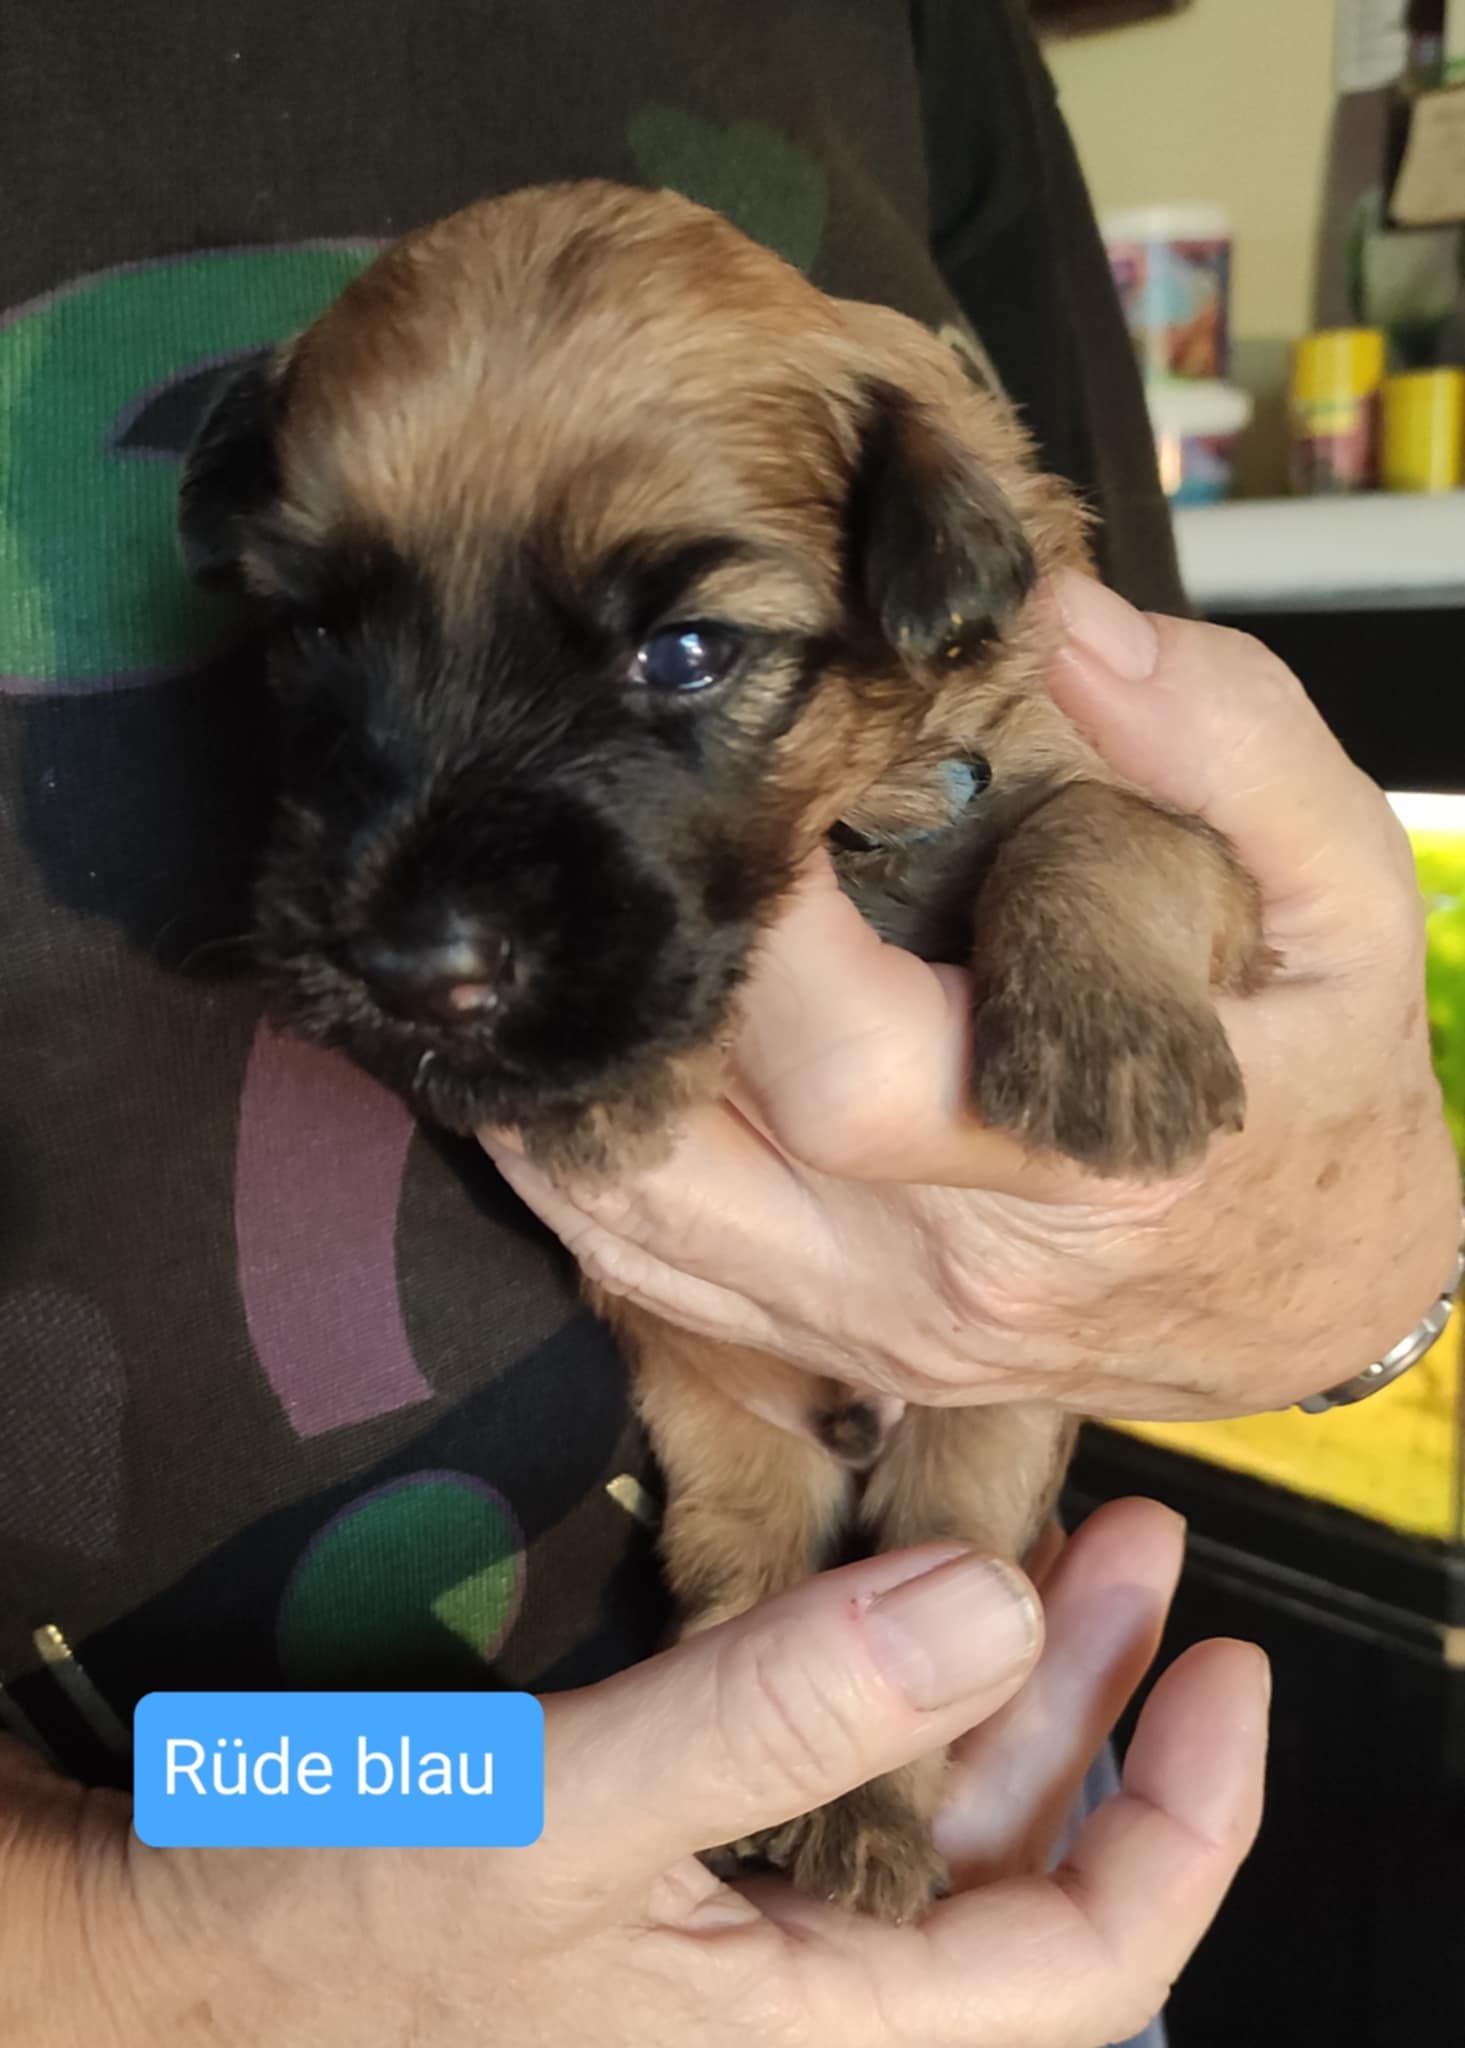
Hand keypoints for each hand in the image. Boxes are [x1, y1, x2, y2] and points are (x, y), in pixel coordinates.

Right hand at [2, 1501, 1264, 2047]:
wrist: (166, 1955)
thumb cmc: (338, 1914)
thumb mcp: (559, 1816)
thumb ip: (776, 1722)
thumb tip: (992, 1609)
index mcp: (807, 2037)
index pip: (1078, 1966)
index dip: (1183, 1821)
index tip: (1233, 1668)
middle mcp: (794, 2000)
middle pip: (1016, 1863)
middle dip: (1099, 1701)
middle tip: (1143, 1545)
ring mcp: (735, 1933)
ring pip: (928, 1811)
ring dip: (1001, 1671)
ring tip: (1062, 1538)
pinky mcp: (675, 1871)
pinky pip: (827, 1780)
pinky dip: (884, 1680)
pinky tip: (906, 1588)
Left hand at [484, 574, 1459, 1419]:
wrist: (1328, 1284)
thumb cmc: (1331, 1074)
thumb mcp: (1346, 892)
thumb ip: (1226, 743)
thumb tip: (1060, 616)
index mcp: (1083, 1161)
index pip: (842, 1064)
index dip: (747, 924)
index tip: (724, 786)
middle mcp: (950, 1276)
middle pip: (690, 1157)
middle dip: (620, 993)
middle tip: (610, 855)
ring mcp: (878, 1333)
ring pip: (632, 1232)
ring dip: (562, 1087)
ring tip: (557, 950)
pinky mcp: (840, 1349)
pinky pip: (649, 1285)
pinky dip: (579, 1176)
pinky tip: (578, 1064)